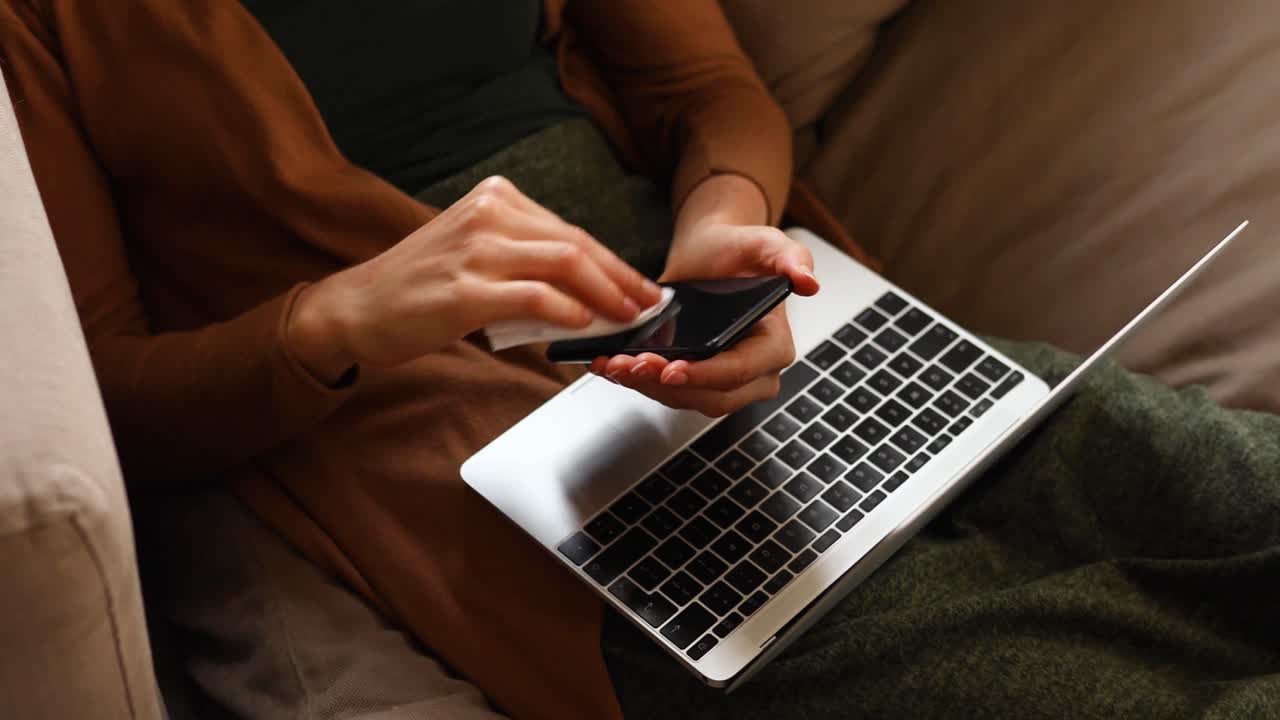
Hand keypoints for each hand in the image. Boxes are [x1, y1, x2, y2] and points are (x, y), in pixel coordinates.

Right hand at [288, 176, 662, 380]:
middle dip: (622, 279)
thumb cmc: (420, 287)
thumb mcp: (477, 254)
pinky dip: (570, 313)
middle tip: (649, 305)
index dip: (614, 262)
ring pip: (564, 266)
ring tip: (627, 320)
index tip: (640, 286)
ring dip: (606, 296)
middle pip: (576, 244)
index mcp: (495, 198)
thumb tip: (589, 293)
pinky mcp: (465, 290)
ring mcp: (476, 250)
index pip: (571, 230)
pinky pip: (535, 297)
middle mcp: (488, 214)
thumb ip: (528, 262)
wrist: (358, 307)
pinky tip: (586, 327)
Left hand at [591, 176, 819, 416]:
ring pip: (684, 399)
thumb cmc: (735, 250)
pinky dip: (638, 382)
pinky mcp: (694, 381)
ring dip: (646, 386)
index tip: (673, 368)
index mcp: (775, 346)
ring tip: (614, 364)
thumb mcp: (764, 242)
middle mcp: (754, 373)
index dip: (705, 374)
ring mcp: (722, 382)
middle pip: (710, 395)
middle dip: (668, 385)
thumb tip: (808, 281)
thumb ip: (790, 257)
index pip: (740, 372)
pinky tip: (612, 366)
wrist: (707, 254)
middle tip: (633, 365)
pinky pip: (668, 392)